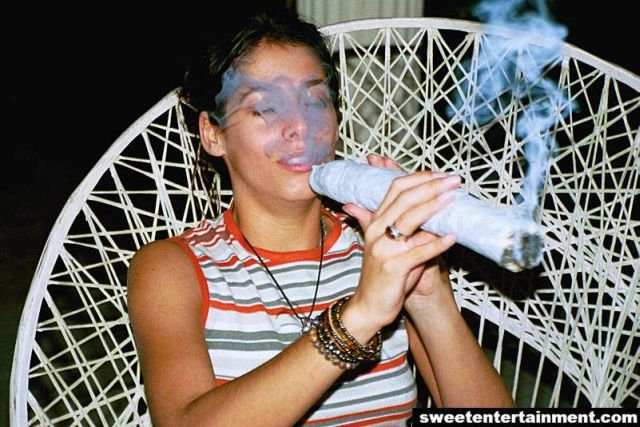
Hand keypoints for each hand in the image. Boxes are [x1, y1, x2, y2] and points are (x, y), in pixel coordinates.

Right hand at [342, 154, 458, 330]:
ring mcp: (384, 248)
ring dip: (433, 206)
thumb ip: (396, 224)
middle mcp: (377, 231)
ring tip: (452, 198)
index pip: (395, 189)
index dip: (419, 178)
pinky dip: (437, 243)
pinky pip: (419, 251)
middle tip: (453, 180)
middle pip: (405, 198)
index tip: (440, 175)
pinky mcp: (394, 267)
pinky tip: (452, 237)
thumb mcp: (384, 244)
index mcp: (375, 222)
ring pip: (410, 219)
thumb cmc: (382, 276)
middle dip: (431, 186)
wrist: (369, 306)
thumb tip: (413, 207)